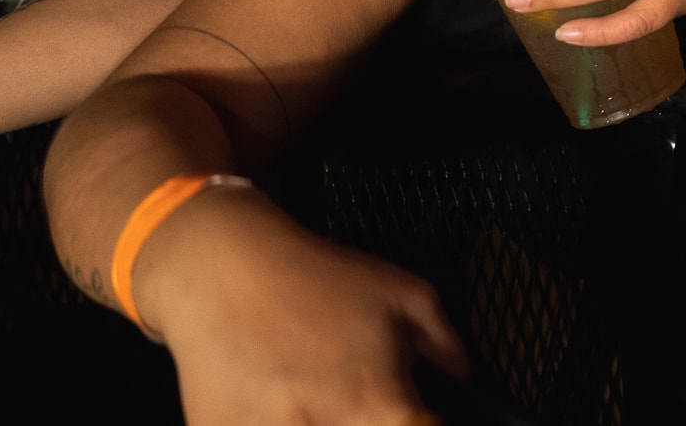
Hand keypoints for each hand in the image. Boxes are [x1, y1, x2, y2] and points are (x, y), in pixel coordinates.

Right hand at [151, 194, 465, 425]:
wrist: (219, 274)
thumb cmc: (315, 280)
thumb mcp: (408, 296)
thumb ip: (449, 351)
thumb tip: (465, 387)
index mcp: (374, 406)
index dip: (419, 424)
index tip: (411, 413)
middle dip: (367, 421)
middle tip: (356, 398)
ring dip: (321, 420)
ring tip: (312, 392)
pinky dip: (277, 420)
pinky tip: (276, 397)